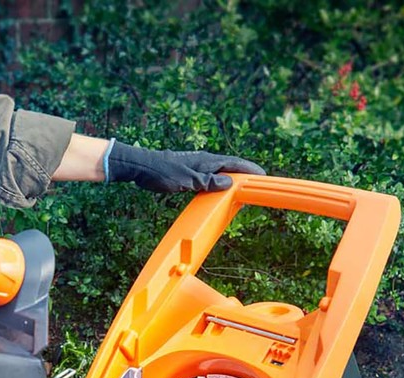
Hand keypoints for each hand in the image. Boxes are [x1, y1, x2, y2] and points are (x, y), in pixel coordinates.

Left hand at [107, 141, 264, 192]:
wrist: (140, 167)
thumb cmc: (161, 172)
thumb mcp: (186, 180)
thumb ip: (208, 181)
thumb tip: (229, 182)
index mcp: (207, 161)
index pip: (234, 164)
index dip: (249, 169)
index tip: (263, 174)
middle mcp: (204, 161)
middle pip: (229, 167)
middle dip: (243, 174)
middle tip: (256, 182)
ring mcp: (195, 166)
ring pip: (218, 172)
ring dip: (230, 179)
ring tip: (241, 188)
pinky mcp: (187, 172)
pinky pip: (208, 177)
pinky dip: (216, 183)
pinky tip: (215, 190)